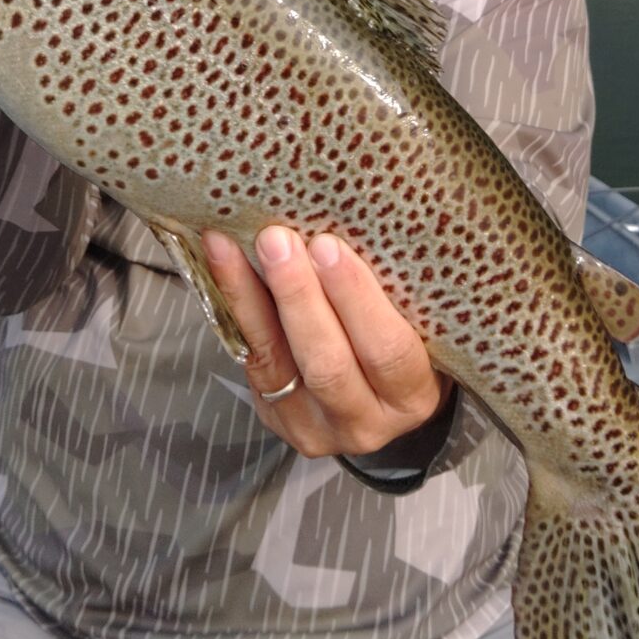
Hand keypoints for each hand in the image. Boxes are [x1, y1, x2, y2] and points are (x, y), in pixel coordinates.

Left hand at [201, 225, 451, 458]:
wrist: (379, 400)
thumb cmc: (405, 341)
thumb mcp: (418, 324)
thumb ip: (395, 289)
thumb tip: (356, 213)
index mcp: (413, 394)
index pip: (388, 350)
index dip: (357, 299)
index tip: (329, 245)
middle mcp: (365, 422)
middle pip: (328, 363)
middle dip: (298, 296)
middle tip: (276, 239)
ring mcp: (313, 425)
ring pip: (276, 362)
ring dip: (249, 297)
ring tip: (230, 245)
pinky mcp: (274, 414)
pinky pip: (249, 359)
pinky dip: (233, 307)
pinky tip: (219, 263)